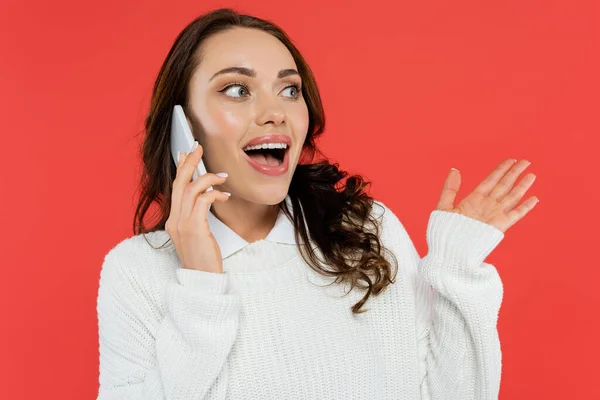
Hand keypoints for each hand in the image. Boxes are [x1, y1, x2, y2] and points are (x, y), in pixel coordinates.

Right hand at [165, 141, 230, 272]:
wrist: (202, 281)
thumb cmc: (204, 259)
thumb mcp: (197, 235)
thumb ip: (197, 217)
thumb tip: (204, 198)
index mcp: (173, 221)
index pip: (175, 188)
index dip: (180, 169)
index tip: (185, 153)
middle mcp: (174, 220)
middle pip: (179, 183)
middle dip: (189, 162)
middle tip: (199, 147)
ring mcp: (182, 224)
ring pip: (191, 189)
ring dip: (208, 177)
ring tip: (223, 176)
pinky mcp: (194, 228)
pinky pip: (203, 200)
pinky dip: (214, 193)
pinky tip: (225, 195)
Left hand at [436, 158, 538, 233]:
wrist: (449, 252)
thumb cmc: (444, 233)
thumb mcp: (443, 207)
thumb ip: (450, 188)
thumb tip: (454, 170)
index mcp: (473, 200)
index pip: (491, 180)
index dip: (501, 170)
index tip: (510, 160)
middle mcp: (486, 205)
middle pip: (504, 185)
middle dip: (515, 173)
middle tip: (526, 161)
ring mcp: (494, 215)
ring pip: (512, 196)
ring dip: (522, 186)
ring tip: (532, 175)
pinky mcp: (499, 226)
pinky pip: (515, 214)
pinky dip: (525, 207)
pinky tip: (534, 198)